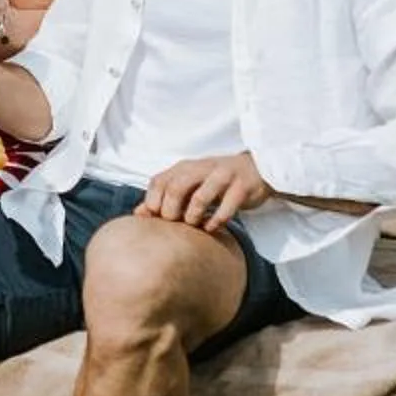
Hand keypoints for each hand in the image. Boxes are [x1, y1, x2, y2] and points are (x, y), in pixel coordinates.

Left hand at [136, 152, 268, 233]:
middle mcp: (202, 167)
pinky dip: (215, 221)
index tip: (156, 218)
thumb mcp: (190, 184)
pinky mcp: (242, 187)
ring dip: (193, 217)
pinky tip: (211, 228)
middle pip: (176, 188)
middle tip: (175, 224)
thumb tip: (138, 215)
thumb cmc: (215, 182)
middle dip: (171, 211)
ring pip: (200, 197)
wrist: (257, 170)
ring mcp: (224, 175)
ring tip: (194, 226)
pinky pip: (226, 207)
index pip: (159, 181)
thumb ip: (166, 197)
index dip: (153, 202)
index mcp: (186, 167)